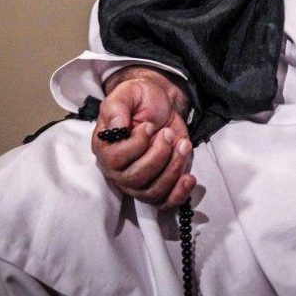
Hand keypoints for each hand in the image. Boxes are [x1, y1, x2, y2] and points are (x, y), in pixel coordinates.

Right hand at [91, 67, 195, 208]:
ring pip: (152, 192)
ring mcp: (137, 181)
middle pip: (135, 179)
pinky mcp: (157, 184)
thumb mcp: (127, 93)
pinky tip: (189, 178)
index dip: (137, 145)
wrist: (161, 102)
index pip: (116, 160)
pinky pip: (164, 202)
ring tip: (182, 145)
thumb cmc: (141, 98)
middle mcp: (118, 169)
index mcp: (105, 147)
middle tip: (169, 134)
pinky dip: (179, 194)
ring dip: (173, 168)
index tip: (150, 126)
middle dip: (159, 155)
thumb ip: (117, 107)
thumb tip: (117, 127)